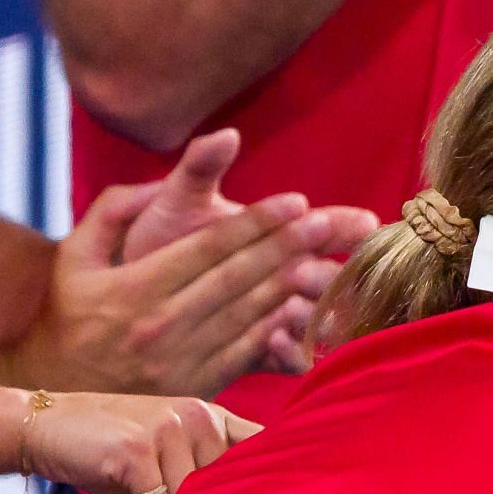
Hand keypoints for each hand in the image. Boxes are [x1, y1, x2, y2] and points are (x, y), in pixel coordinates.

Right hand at [15, 130, 377, 395]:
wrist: (53, 392)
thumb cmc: (68, 315)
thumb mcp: (73, 257)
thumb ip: (111, 212)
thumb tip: (156, 185)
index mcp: (136, 288)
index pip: (209, 248)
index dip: (256, 223)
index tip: (295, 201)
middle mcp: (163, 324)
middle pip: (238, 278)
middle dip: (286, 246)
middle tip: (327, 222)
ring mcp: (184, 360)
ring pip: (249, 315)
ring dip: (292, 286)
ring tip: (327, 259)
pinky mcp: (199, 386)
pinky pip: (247, 352)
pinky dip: (280, 330)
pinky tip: (307, 308)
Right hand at [23, 392, 260, 493]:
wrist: (45, 427)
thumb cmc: (115, 454)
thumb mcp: (171, 455)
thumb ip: (207, 473)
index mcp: (214, 417)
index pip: (264, 448)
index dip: (278, 483)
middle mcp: (199, 416)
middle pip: (230, 486)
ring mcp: (168, 428)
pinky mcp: (137, 448)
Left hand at [123, 129, 375, 360]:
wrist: (126, 295)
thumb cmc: (157, 239)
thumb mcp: (180, 198)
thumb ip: (202, 167)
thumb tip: (227, 135)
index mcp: (281, 237)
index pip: (329, 228)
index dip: (350, 226)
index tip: (366, 222)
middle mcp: (290, 278)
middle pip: (332, 279)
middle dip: (330, 276)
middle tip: (312, 271)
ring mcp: (280, 316)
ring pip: (320, 321)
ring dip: (318, 316)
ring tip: (300, 311)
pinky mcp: (263, 352)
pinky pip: (291, 359)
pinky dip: (291, 352)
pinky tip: (278, 342)